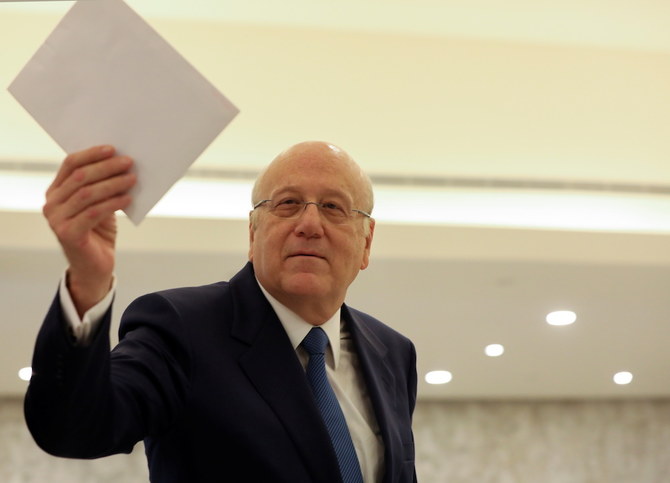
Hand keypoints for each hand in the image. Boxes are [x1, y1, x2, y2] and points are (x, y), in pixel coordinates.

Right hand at [43, 145, 136, 315]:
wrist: (95, 267)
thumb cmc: (98, 232)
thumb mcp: (100, 204)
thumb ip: (102, 186)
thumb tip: (122, 164)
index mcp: (56, 192)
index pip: (70, 165)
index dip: (91, 154)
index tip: (113, 149)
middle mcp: (52, 204)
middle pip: (79, 177)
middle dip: (106, 167)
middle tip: (128, 162)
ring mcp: (57, 220)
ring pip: (87, 193)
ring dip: (113, 184)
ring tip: (133, 179)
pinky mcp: (68, 234)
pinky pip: (93, 212)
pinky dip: (113, 203)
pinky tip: (128, 198)